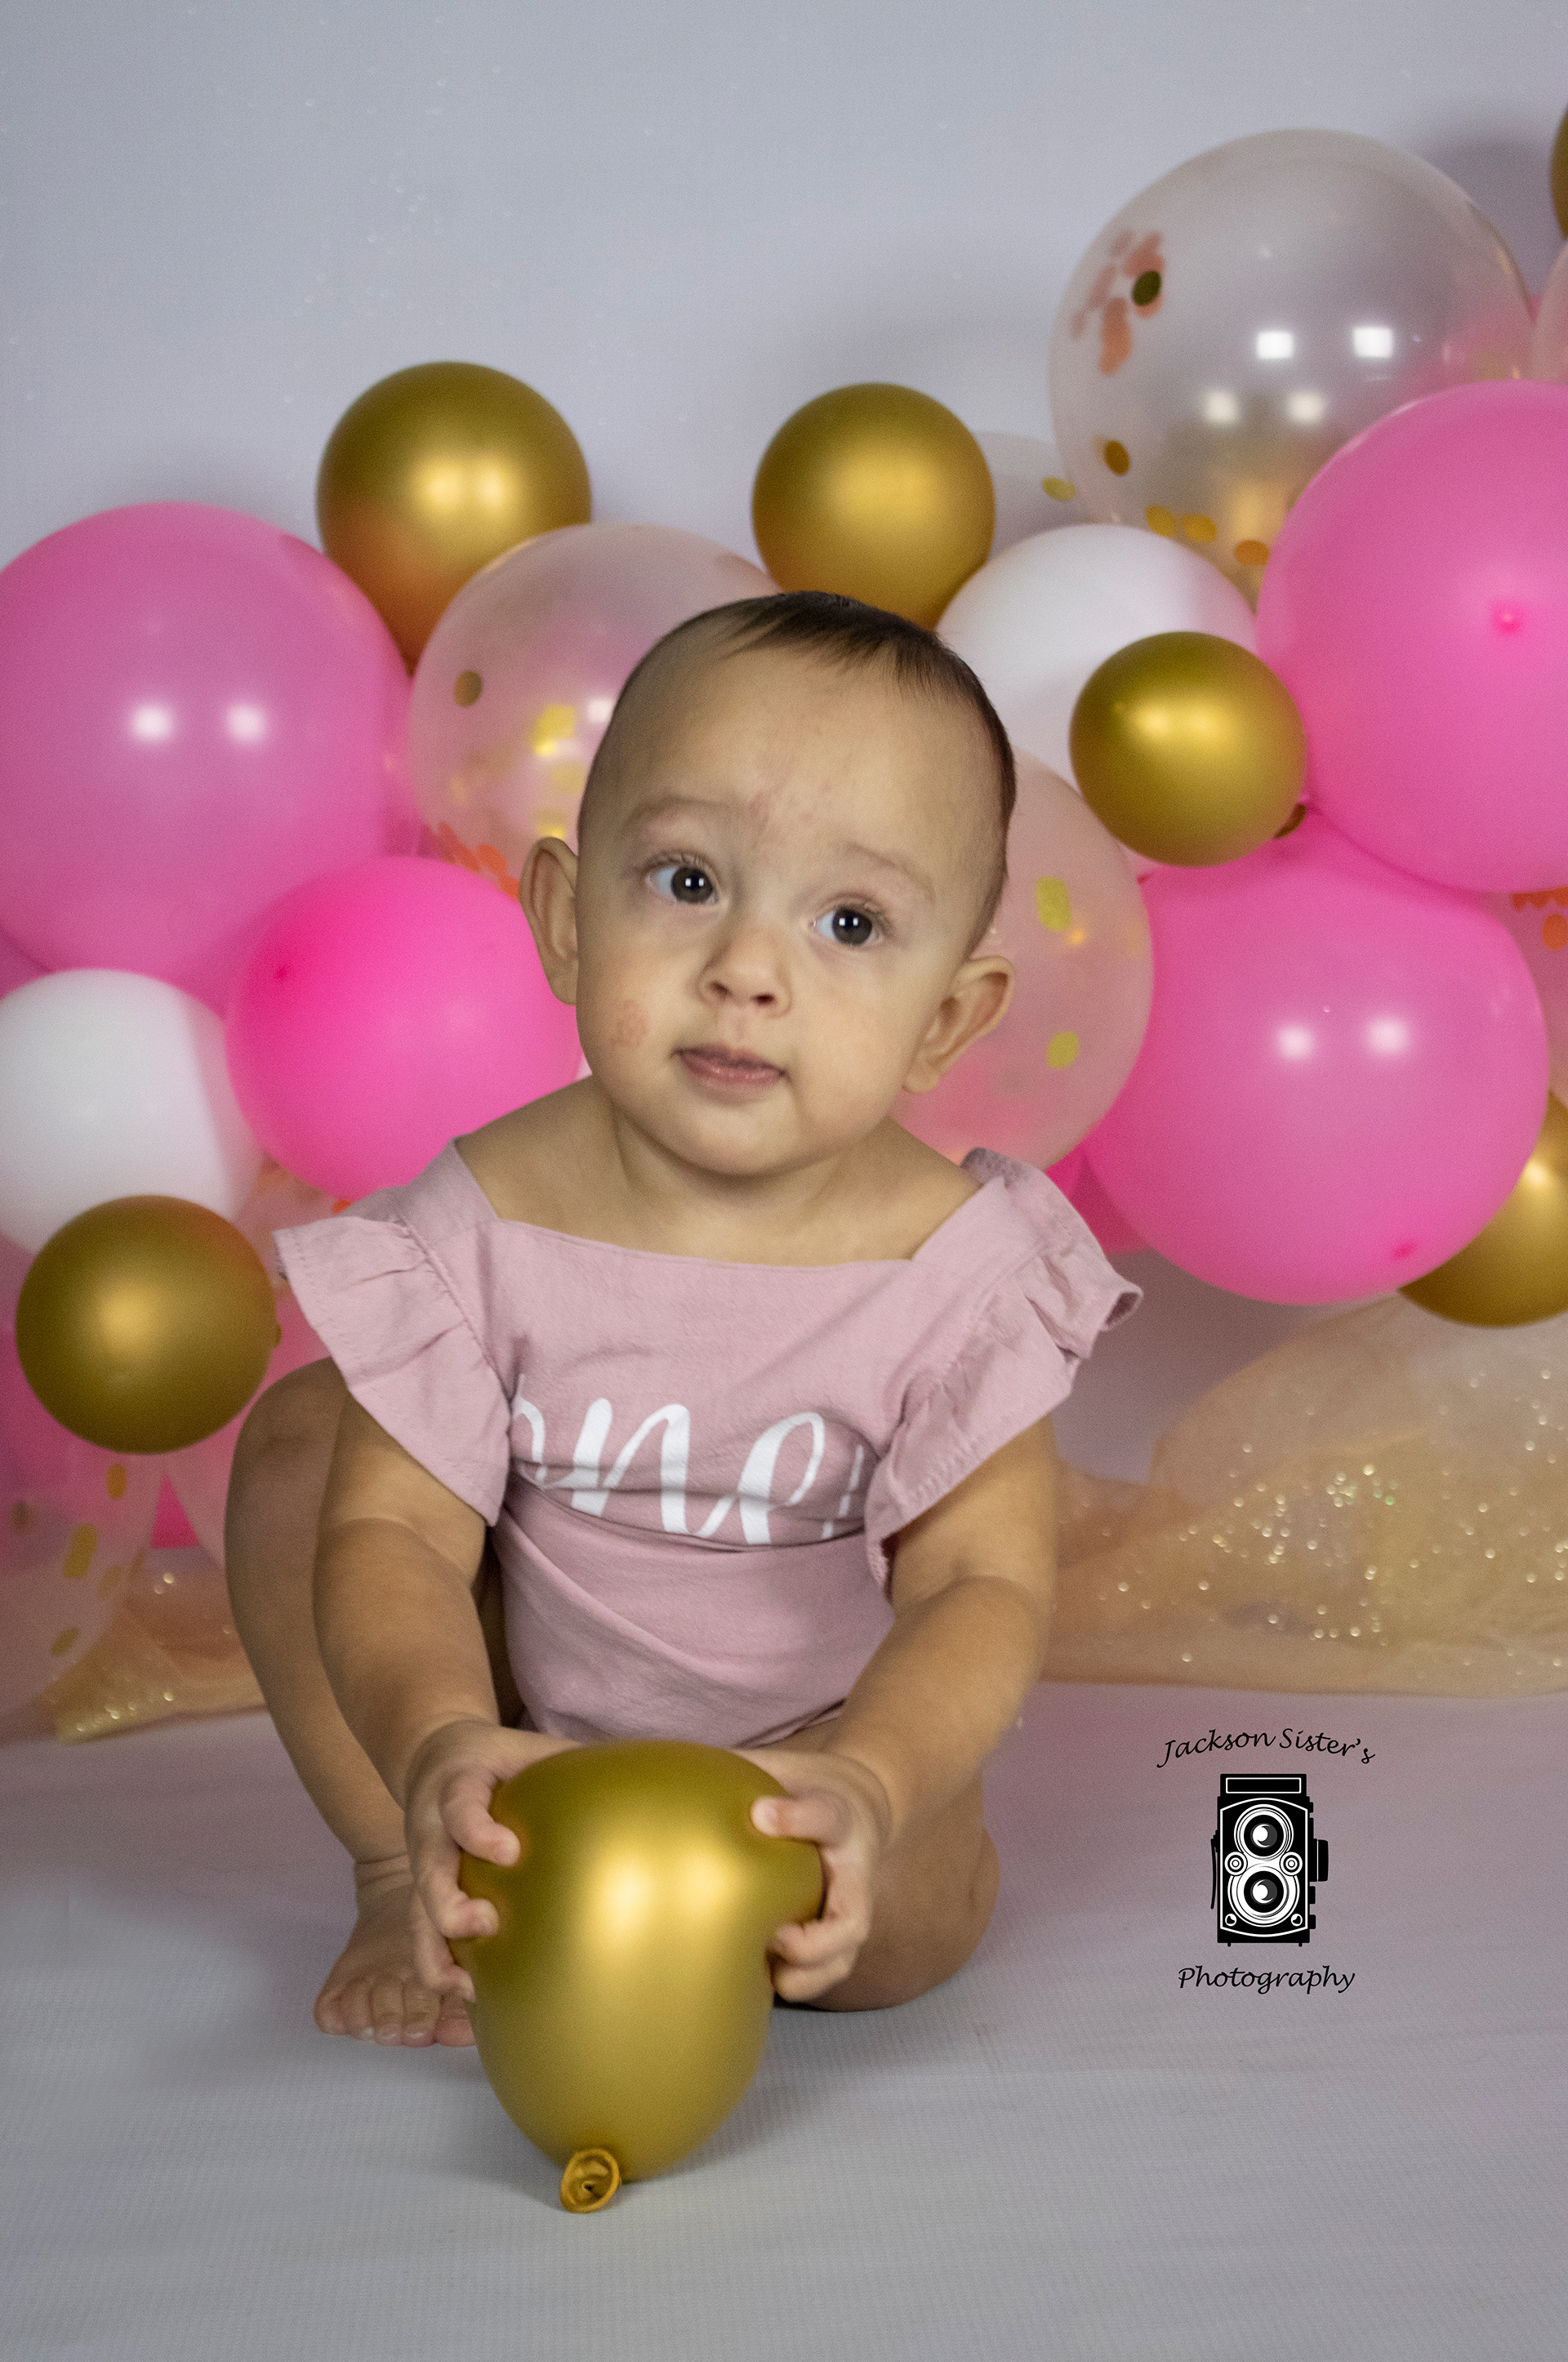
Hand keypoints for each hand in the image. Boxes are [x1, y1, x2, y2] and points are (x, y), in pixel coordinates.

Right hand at [402, 1718, 579, 1996]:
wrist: (437, 1758)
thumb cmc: (498, 1759)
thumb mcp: (525, 1749)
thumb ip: (565, 1761)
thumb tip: (634, 1772)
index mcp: (455, 1788)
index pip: (459, 1808)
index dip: (478, 1832)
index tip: (510, 1852)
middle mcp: (429, 1831)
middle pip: (428, 1872)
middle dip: (450, 1905)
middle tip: (488, 1923)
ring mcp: (423, 1867)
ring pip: (417, 1915)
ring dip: (439, 1952)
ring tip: (471, 1983)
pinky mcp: (422, 1894)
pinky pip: (421, 1937)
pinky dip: (438, 1967)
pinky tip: (469, 1993)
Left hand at [734, 1746, 893, 2003]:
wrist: (861, 1806)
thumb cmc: (808, 1786)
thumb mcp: (786, 1765)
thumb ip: (744, 1768)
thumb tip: (675, 1768)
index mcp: (840, 1817)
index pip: (828, 1816)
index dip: (798, 1818)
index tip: (761, 1814)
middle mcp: (854, 1870)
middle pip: (852, 1918)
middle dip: (815, 1940)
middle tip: (772, 1935)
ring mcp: (852, 1907)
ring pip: (843, 1957)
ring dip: (808, 1974)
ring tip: (770, 1975)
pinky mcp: (841, 1933)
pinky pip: (829, 1970)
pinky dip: (801, 1982)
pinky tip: (760, 1980)